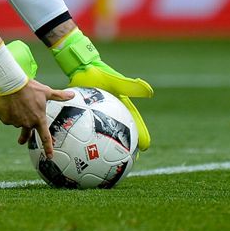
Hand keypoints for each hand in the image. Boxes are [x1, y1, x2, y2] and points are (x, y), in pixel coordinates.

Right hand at [0, 80, 73, 159]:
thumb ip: (59, 96)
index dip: (48, 148)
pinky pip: (8, 119)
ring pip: (17, 122)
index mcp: (39, 118)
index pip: (45, 137)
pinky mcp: (6, 119)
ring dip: (17, 116)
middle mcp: (28, 123)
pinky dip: (8, 114)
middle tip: (21, 141)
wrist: (12, 83)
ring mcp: (16, 122)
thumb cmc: (30, 87)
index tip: (50, 156)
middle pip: (27, 133)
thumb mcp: (45, 91)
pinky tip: (8, 105)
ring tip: (16, 104)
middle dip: (24, 138)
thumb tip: (73, 95)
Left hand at [53, 29, 153, 150]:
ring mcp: (98, 115)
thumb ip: (131, 86)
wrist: (81, 67)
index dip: (141, 135)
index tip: (145, 147)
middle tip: (128, 160)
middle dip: (125, 146)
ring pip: (102, 135)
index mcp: (121, 107)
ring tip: (105, 162)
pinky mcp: (84, 115)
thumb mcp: (115, 80)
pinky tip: (78, 150)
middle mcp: (110, 113)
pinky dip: (84, 139)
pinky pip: (85, 129)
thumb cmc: (99, 73)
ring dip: (105, 148)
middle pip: (120, 132)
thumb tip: (150, 92)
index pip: (134, 123)